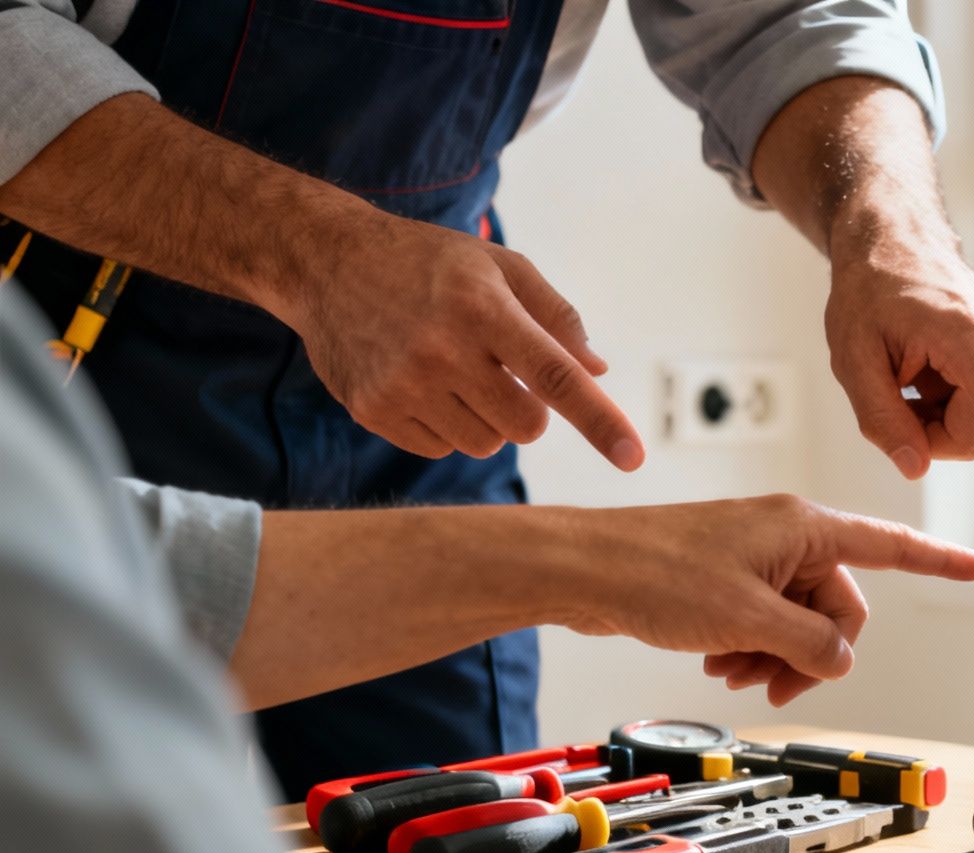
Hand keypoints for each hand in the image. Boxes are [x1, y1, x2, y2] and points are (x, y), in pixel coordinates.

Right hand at [276, 210, 643, 468]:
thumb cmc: (429, 263)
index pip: (555, 375)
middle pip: (526, 425)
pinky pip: (441, 449)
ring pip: (486, 444)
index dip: (599, 419)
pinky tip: (424, 384)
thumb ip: (556, 316)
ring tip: (458, 372)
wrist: (326, 262)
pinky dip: (447, 427)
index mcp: (483, 308)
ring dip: (488, 419)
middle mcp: (441, 349)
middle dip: (530, 409)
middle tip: (502, 372)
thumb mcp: (499, 266)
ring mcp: (402, 384)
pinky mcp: (373, 410)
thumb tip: (599, 371)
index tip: (633, 456)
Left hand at [562, 495, 973, 704]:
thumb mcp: (748, 618)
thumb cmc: (654, 574)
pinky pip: (766, 621)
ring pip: (800, 622)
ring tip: (732, 671)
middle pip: (839, 607)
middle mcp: (787, 537)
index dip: (942, 562)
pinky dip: (751, 648)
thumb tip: (840, 660)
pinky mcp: (728, 579)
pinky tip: (718, 661)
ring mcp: (756, 558)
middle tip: (772, 682)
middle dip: (813, 652)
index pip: (893, 547)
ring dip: (776, 656)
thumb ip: (810, 643)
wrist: (583, 570)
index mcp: (804, 528)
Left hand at [824, 211, 973, 494]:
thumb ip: (881, 419)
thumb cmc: (872, 292)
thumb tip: (916, 468)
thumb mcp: (852, 357)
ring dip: (939, 415)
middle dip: (928, 433)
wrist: (898, 242)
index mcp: (966, 335)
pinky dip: (952, 402)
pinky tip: (934, 368)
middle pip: (973, 438)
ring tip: (916, 370)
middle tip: (896, 390)